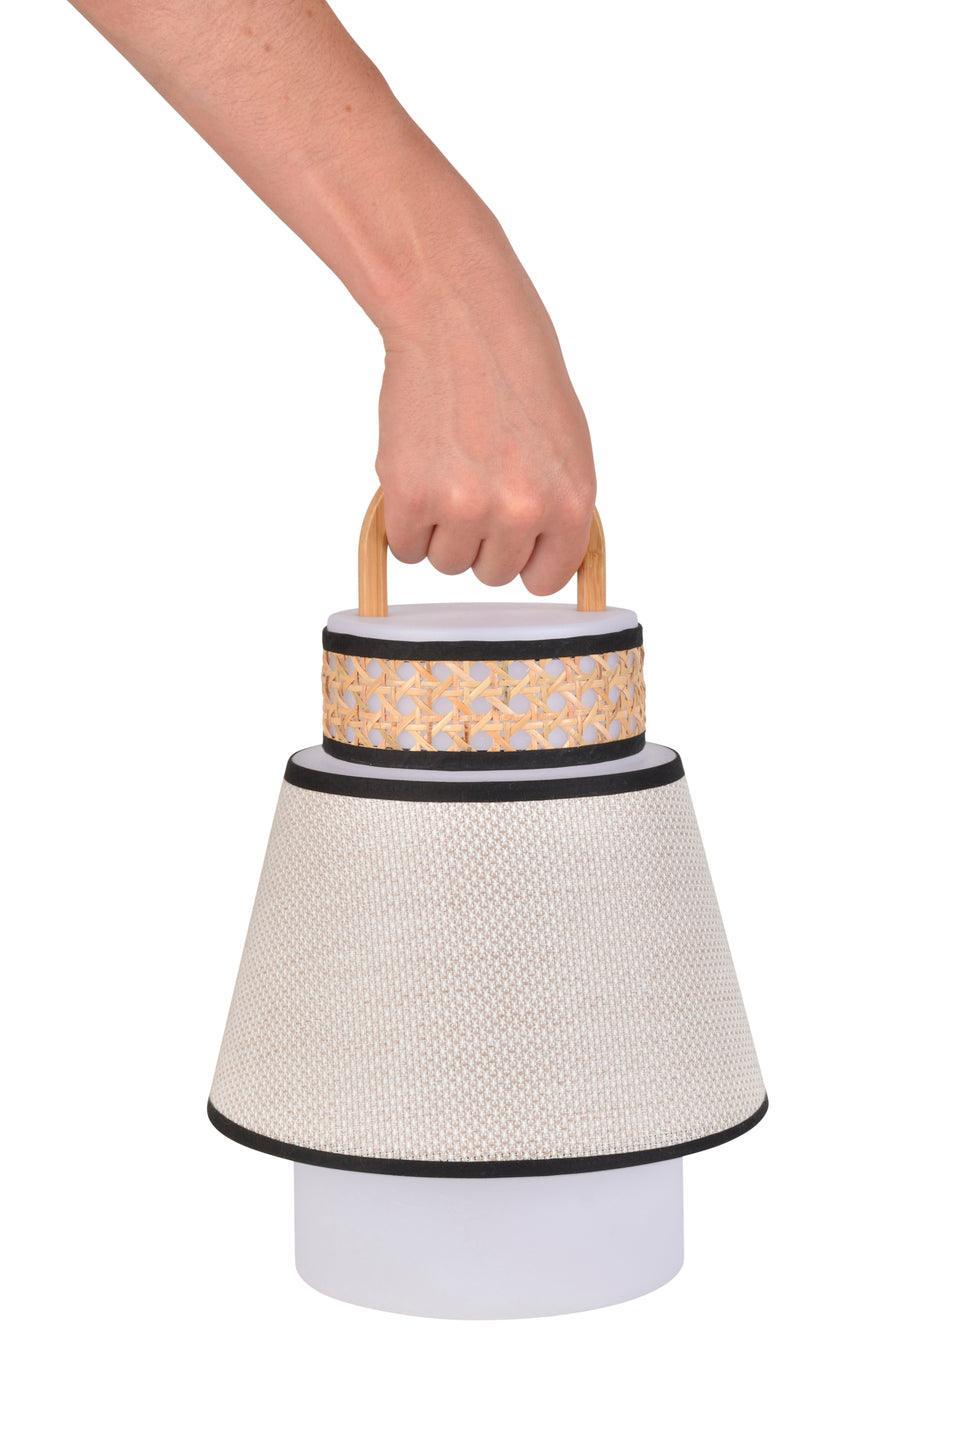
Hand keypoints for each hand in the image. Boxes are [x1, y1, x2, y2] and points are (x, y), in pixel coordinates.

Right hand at [375, 234, 595, 595]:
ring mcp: (466, 507)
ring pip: (446, 563)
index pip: (546, 579)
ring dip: (440, 530)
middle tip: (472, 483)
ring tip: (446, 470)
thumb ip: (556, 506)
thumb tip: (543, 561)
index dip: (523, 557)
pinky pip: (405, 548)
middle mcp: (522, 511)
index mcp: (571, 502)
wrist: (459, 317)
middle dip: (480, 539)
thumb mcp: (566, 444)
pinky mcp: (412, 497)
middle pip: (492, 574)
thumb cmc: (515, 369)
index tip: (511, 538)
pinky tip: (418, 473)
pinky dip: (404, 521)